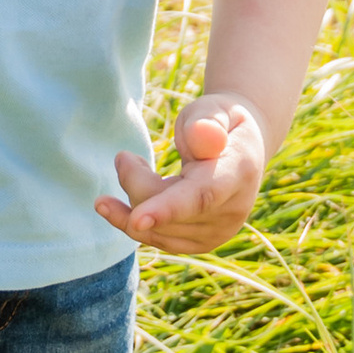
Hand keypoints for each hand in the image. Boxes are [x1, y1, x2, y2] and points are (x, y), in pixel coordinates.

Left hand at [96, 100, 266, 254]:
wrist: (242, 146)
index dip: (168, 208)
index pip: (200, 196)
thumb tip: (204, 136)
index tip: (136, 219)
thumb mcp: (214, 109)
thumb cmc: (219, 120)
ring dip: (132, 198)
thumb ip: (206, 122)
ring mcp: (218, 232)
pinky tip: (111, 205)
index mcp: (238, 173)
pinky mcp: (200, 243)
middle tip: (124, 156)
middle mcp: (232, 211)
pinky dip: (128, 221)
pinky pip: (157, 240)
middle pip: (168, 212)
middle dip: (136, 182)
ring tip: (130, 165)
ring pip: (157, 229)